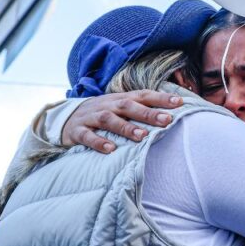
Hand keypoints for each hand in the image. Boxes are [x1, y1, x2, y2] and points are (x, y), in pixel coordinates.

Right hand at [62, 90, 182, 152]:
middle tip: (167, 120)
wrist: (65, 118)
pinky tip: (111, 149)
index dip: (160, 98)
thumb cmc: (102, 114)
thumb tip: (171, 114)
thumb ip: (141, 109)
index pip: (142, 95)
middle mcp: (107, 106)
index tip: (179, 102)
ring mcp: (91, 117)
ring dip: (126, 127)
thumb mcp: (119, 108)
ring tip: (142, 136)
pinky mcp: (78, 131)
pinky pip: (87, 136)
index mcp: (120, 100)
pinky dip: (98, 142)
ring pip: (109, 120)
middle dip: (148, 113)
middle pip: (128, 106)